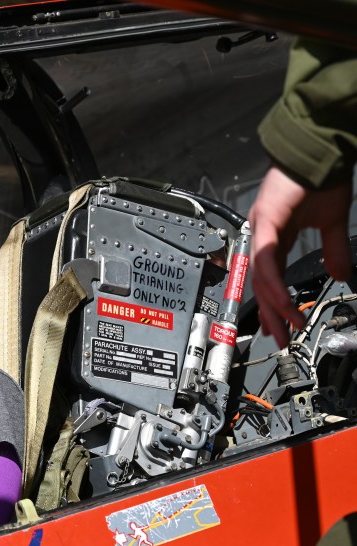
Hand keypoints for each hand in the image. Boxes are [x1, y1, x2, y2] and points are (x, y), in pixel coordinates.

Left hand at [249, 166, 352, 347]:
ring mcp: (260, 228)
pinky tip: (281, 299)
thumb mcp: (331, 223)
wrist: (323, 150)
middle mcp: (262, 235)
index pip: (269, 277)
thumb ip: (333, 251)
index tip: (280, 325)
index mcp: (274, 236)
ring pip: (260, 274)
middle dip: (270, 312)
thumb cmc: (323, 179)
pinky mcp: (265, 221)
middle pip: (260, 282)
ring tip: (286, 324)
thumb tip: (343, 275)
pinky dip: (273, 280)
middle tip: (280, 337)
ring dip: (273, 302)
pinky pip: (266, 258)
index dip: (273, 303)